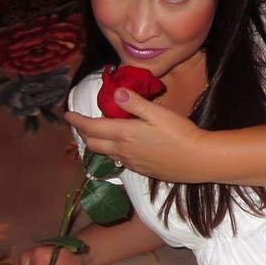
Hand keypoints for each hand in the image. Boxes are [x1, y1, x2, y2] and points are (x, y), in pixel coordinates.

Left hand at [64, 88, 210, 182]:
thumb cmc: (180, 133)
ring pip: (106, 154)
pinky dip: (113, 151)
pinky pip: (120, 161)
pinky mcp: (141, 171)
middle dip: (84, 133)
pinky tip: (123, 146)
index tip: (67, 114)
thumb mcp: (159, 113)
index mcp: (124, 134)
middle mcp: (122, 151)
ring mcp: (131, 163)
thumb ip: (136, 103)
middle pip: (93, 144)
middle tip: (82, 123)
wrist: (197, 160)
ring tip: (100, 133)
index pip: (91, 127)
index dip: (77, 120)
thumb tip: (115, 93)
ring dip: (98, 143)